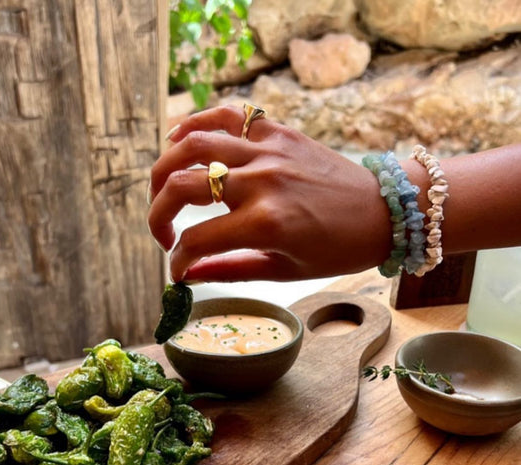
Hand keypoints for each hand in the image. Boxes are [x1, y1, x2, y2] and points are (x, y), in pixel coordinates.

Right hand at [148, 105, 389, 282]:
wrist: (383, 212)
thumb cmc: (338, 249)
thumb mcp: (284, 270)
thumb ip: (229, 270)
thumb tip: (187, 275)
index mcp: (265, 224)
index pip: (196, 240)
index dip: (178, 260)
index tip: (177, 270)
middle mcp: (262, 182)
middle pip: (180, 186)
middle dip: (157, 214)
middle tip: (161, 231)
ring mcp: (269, 151)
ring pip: (193, 144)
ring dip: (163, 167)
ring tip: (160, 188)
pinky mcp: (278, 132)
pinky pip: (226, 115)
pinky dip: (196, 123)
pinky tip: (179, 139)